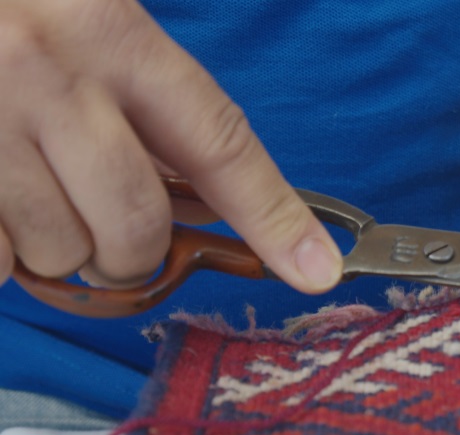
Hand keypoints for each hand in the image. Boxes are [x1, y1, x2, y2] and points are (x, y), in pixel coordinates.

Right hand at [0, 0, 340, 291]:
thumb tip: (197, 193)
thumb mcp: (87, 12)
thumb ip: (141, 94)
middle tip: (114, 238)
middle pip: (134, 224)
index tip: (317, 270)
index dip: (274, 215)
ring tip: (34, 199)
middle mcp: (47, 79)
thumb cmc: (15, 6)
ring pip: (56, 252)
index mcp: (109, 32)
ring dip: (56, 250)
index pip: (217, 142)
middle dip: (133, 253)